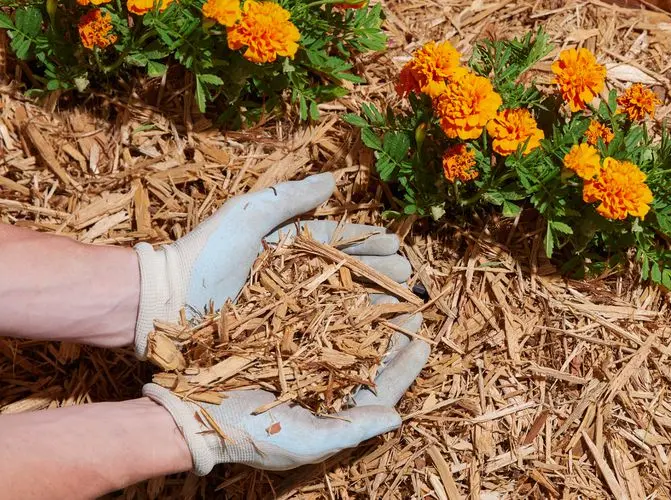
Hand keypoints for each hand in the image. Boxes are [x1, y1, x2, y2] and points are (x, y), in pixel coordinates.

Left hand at [133, 173, 409, 358]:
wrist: (164, 303)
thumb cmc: (203, 254)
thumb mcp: (246, 215)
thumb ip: (290, 198)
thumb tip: (334, 179)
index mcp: (284, 243)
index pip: (335, 239)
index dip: (366, 241)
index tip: (395, 244)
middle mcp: (289, 274)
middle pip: (343, 270)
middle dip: (377, 271)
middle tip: (409, 275)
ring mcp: (284, 305)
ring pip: (336, 301)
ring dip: (370, 301)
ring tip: (400, 304)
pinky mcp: (277, 334)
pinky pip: (318, 331)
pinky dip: (346, 331)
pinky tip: (369, 335)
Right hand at [143, 295, 428, 473]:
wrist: (189, 412)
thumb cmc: (248, 436)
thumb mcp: (305, 440)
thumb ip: (353, 429)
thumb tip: (398, 418)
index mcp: (332, 406)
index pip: (379, 385)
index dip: (405, 366)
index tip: (425, 341)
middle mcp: (321, 378)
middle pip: (367, 351)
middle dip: (392, 329)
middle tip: (415, 303)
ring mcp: (300, 354)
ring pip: (344, 326)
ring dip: (368, 306)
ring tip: (390, 284)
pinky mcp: (278, 332)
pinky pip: (312, 310)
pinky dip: (331, 293)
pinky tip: (346, 277)